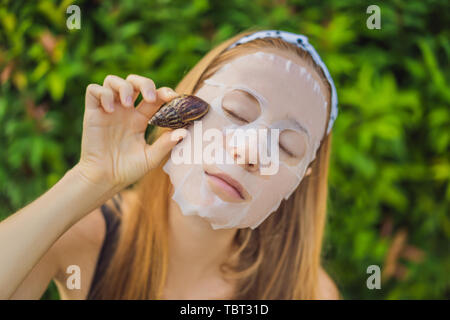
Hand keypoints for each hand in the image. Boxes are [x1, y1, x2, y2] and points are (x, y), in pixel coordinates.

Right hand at [76, 74, 186, 189]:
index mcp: (141, 119)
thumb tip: (184, 132)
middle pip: (135, 81)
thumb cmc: (127, 170)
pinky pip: (94, 90)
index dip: (164, 92)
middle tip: (149, 97)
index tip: (173, 98)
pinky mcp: (92, 113)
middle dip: (144, 83)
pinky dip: (103, 94)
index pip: (154, 96)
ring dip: (124, 86)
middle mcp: (125, 111)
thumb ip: (165, 144)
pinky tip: (109, 110)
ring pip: (113, 80)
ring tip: (127, 104)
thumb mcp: (150, 158)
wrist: (105, 179)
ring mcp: (108, 110)